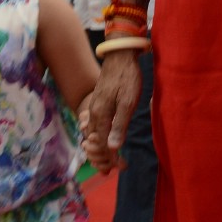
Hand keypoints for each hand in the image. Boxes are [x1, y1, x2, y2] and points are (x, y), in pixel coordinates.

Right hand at [84, 53, 143, 172]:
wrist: (120, 55)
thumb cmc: (127, 77)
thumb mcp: (128, 102)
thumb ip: (120, 125)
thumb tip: (113, 147)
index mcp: (101, 114)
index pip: (102, 143)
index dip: (111, 157)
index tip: (121, 166)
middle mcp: (94, 112)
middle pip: (95, 140)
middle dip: (105, 155)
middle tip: (119, 165)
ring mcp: (95, 106)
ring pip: (94, 132)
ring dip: (103, 145)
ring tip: (114, 156)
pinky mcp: (99, 101)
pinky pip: (96, 124)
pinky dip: (101, 134)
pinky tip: (109, 136)